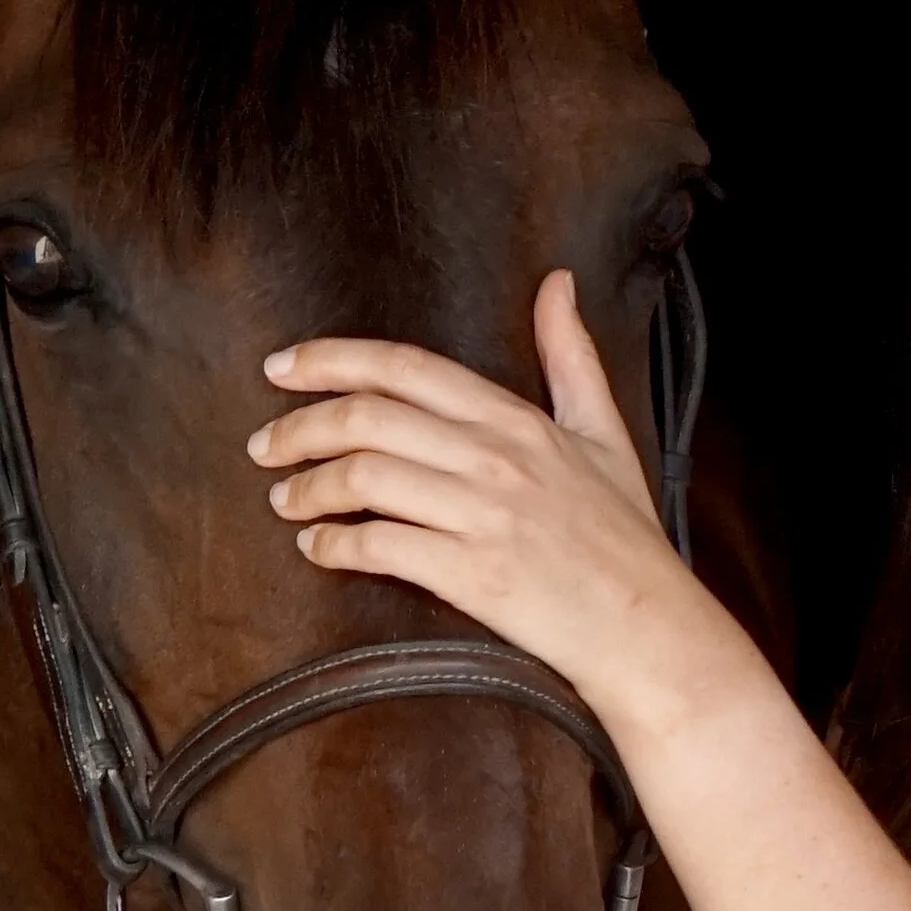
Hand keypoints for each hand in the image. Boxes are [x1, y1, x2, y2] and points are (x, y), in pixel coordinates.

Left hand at [247, 272, 711, 721]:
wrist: (646, 627)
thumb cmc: (623, 537)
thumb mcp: (604, 432)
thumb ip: (571, 356)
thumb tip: (556, 283)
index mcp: (517, 419)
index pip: (405, 368)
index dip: (331, 360)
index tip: (281, 368)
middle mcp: (495, 458)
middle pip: (368, 419)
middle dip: (299, 428)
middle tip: (264, 445)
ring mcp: (482, 516)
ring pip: (364, 479)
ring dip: (307, 488)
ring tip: (284, 501)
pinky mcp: (471, 575)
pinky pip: (379, 547)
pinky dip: (333, 547)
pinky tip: (317, 550)